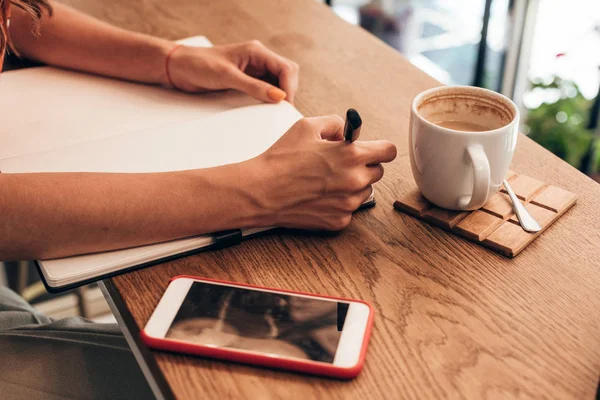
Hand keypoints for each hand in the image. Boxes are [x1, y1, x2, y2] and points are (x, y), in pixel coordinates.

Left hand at [166, 40, 298, 102]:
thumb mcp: (228, 78)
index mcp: (256, 51)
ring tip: (275, 110)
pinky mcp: (247, 78)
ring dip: (280, 94)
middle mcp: (258, 58)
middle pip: (287, 73)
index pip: (286, 68)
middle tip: (282, 110)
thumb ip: (254, 87)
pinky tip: (266, 107)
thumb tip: (279, 97)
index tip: (284, 105)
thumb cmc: (199, 66)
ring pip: (279, 81)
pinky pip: (267, 87)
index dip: (289, 88)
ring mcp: (253, 68)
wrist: (178, 67)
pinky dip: (270, 97)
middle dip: (288, 91)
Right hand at [247, 115, 396, 230]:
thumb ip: (335, 123)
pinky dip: (339, 203)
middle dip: (363, 166)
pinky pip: (349, 209)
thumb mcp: (307, 126)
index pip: (389, 151)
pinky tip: (319, 195)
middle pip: (378, 172)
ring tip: (326, 180)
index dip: (380, 148)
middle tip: (340, 163)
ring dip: (352, 185)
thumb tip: (347, 132)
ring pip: (364, 191)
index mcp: (351, 155)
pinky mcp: (338, 221)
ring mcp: (348, 204)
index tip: (373, 149)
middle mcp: (355, 181)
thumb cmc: (281, 158)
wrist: (261, 191)